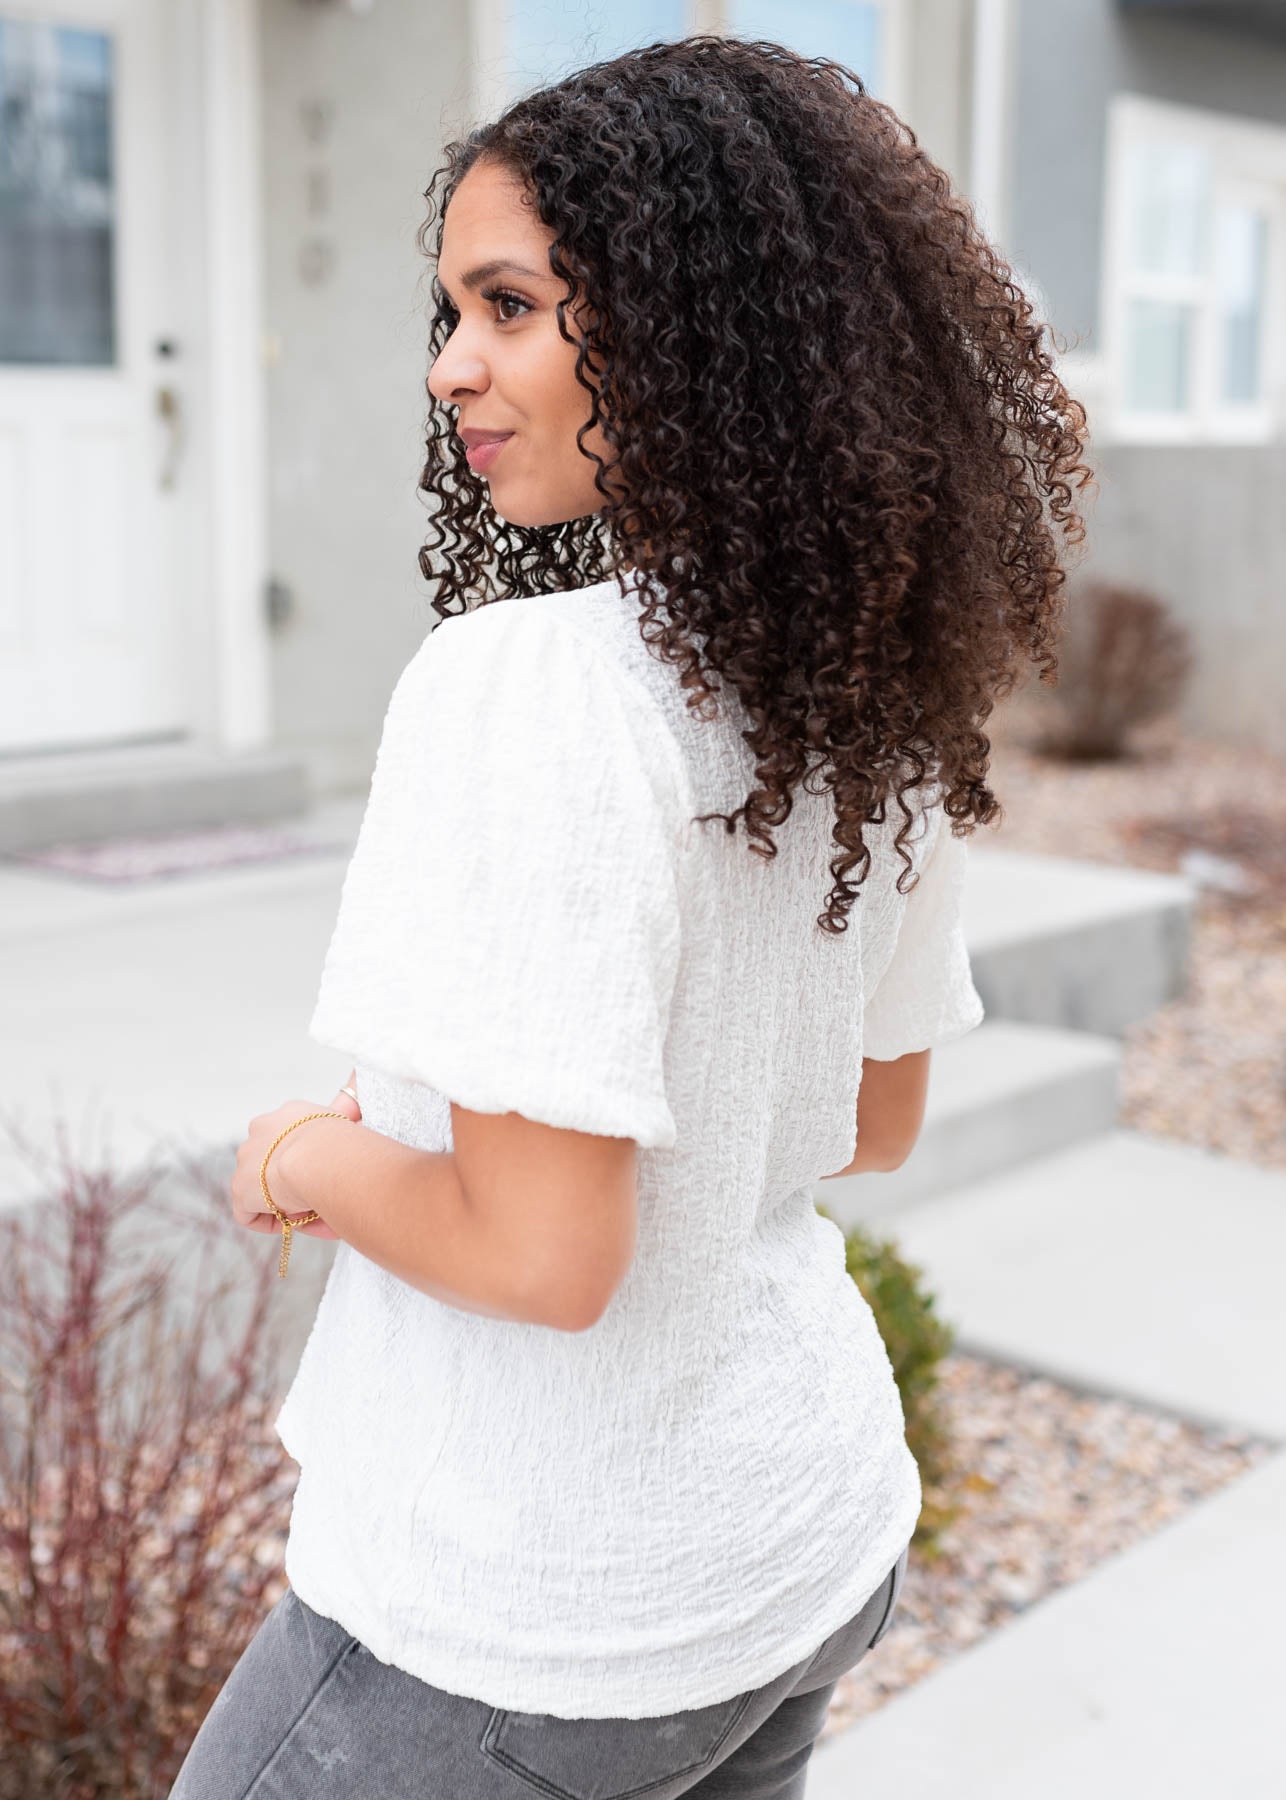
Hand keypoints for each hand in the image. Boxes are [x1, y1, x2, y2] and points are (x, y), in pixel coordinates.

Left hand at [230, 1071, 362, 1240]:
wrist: (323, 1156)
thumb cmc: (347, 1144)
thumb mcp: (351, 1126)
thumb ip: (351, 1122)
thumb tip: (356, 1122)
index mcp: (292, 1112)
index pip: (292, 1135)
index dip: (307, 1161)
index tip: (324, 1177)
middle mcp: (264, 1128)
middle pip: (271, 1159)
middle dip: (289, 1180)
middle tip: (316, 1198)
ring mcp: (247, 1156)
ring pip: (260, 1184)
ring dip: (281, 1199)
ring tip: (307, 1211)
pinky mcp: (239, 1187)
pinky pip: (248, 1212)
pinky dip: (270, 1221)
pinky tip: (292, 1223)